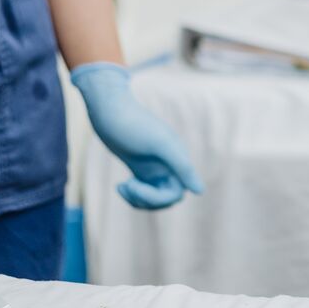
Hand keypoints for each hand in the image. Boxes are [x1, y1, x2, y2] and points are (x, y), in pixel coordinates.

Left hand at [70, 62, 204, 208]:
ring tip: (122, 187)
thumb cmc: (133, 123)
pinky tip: (119, 186)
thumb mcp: (159, 144)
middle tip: (128, 186)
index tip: (134, 185)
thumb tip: (200, 191)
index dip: (157, 198)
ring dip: (137, 199)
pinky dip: (132, 193)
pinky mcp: (140, 166)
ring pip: (154, 197)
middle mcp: (168, 163)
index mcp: (177, 158)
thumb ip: (182, 166)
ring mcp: (154, 165)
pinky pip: (144, 190)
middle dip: (146, 199)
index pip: (176, 193)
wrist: (108, 108)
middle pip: (165, 199)